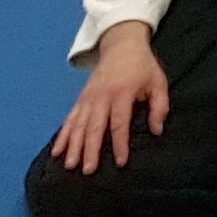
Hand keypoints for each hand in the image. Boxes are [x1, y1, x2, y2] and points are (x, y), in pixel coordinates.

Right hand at [50, 20, 169, 175]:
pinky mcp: (80, 99)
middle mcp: (101, 97)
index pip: (119, 123)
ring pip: (78, 125)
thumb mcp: (158, 82)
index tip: (120, 162)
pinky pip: (69, 119)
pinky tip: (57, 152)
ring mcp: (88, 98)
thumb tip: (157, 130)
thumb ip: (159, 106)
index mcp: (122, 93)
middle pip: (94, 127)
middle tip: (88, 170)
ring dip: (73, 146)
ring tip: (70, 166)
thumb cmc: (143, 66)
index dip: (120, 144)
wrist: (121, 45)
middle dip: (90, 150)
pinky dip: (63, 136)